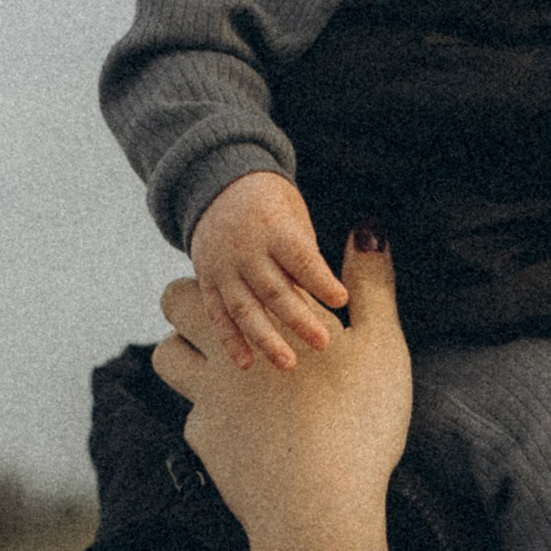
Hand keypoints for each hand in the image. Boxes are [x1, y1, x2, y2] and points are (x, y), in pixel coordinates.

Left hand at [153, 230, 412, 550]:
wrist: (316, 509)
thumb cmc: (358, 422)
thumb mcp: (382, 345)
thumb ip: (372, 284)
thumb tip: (366, 228)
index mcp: (270, 315)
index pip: (230, 268)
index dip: (236, 265)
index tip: (250, 270)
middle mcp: (225, 348)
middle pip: (176, 302)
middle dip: (191, 299)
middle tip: (221, 313)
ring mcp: (205, 397)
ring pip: (167, 356)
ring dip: (184, 353)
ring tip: (219, 365)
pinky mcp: (202, 442)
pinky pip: (191, 416)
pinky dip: (210, 417)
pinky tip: (241, 431)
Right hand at [189, 171, 350, 370]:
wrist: (216, 186)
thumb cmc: (272, 207)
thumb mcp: (295, 217)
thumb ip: (307, 257)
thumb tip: (334, 298)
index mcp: (274, 228)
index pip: (300, 257)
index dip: (320, 279)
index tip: (343, 300)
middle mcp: (246, 250)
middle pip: (274, 289)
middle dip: (298, 318)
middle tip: (323, 343)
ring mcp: (223, 268)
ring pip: (245, 308)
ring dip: (265, 338)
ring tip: (288, 364)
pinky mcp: (207, 282)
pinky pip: (218, 314)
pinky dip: (230, 340)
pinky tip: (246, 364)